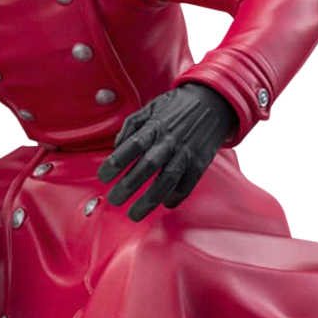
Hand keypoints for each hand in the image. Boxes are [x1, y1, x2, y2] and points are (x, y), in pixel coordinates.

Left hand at [97, 83, 238, 220]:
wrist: (214, 102)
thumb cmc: (176, 107)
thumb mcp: (150, 108)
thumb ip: (131, 126)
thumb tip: (116, 147)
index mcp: (155, 127)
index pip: (132, 146)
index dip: (116, 162)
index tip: (103, 177)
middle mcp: (170, 141)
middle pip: (147, 166)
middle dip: (128, 187)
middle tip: (114, 200)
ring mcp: (187, 154)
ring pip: (167, 181)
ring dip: (149, 201)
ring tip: (134, 214)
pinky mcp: (200, 164)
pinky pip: (186, 186)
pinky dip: (174, 197)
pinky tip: (163, 203)